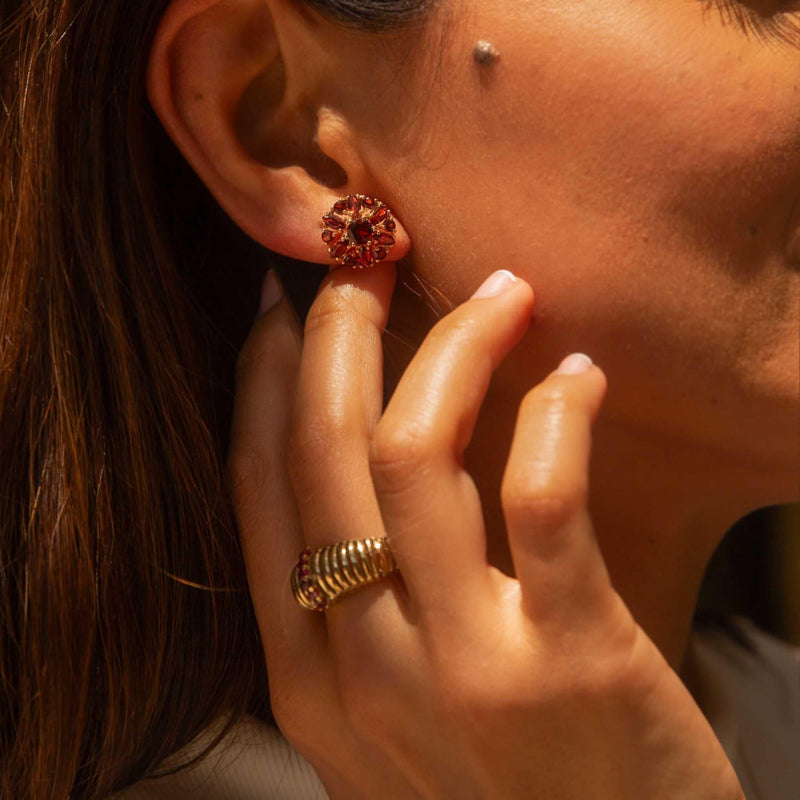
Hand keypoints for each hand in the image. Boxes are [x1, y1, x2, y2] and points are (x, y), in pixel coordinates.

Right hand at [227, 263, 743, 799]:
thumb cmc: (508, 785)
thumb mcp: (396, 711)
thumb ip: (358, 609)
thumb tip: (352, 464)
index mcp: (308, 679)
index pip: (259, 486)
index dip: (264, 378)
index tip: (284, 307)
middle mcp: (363, 672)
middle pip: (322, 449)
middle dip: (338, 330)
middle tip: (370, 262)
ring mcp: (461, 671)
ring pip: (414, 453)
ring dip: (456, 345)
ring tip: (502, 292)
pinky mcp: (568, 664)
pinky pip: (541, 496)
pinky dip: (559, 412)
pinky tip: (581, 376)